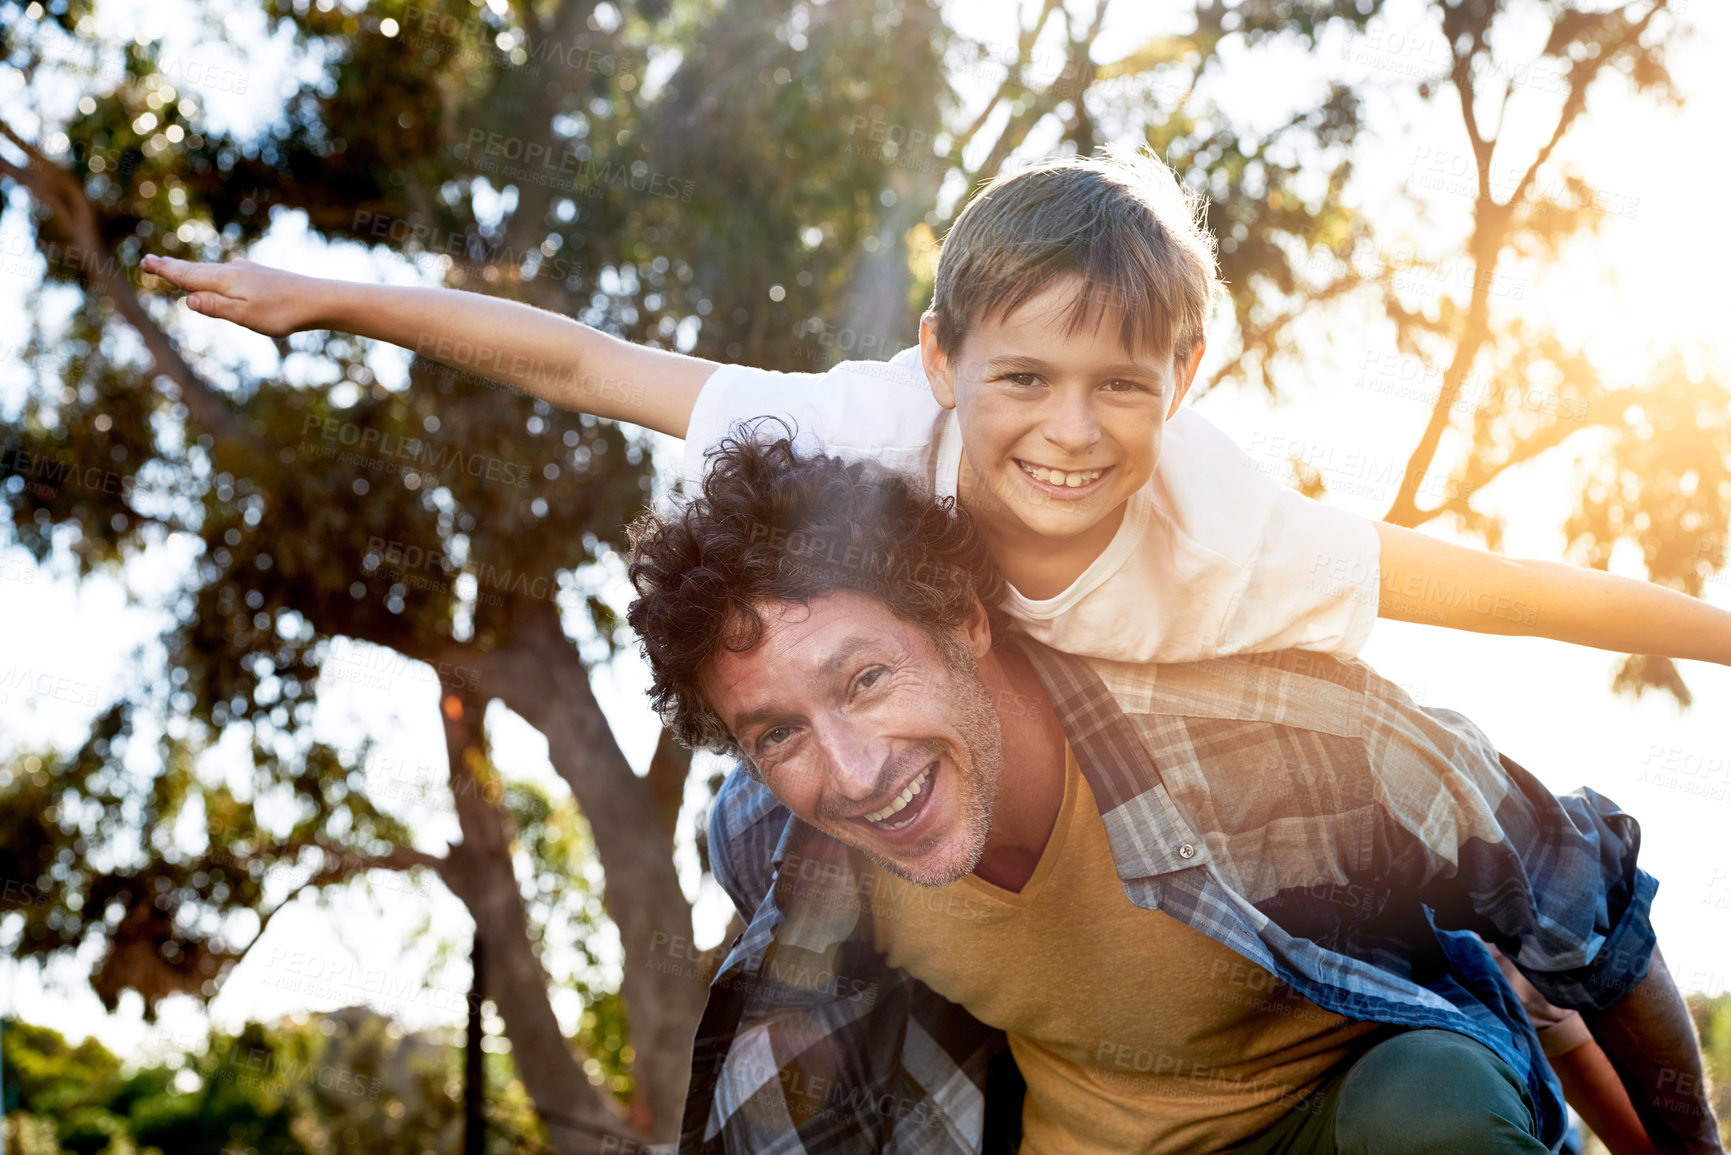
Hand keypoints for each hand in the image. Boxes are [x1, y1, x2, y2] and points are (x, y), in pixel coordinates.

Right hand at [141, 255, 321, 336]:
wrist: (318, 299)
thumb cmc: (282, 312)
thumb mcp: (246, 316)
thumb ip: (216, 307)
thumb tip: (188, 298)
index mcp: (225, 280)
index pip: (188, 276)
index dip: (166, 271)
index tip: (145, 263)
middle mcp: (233, 270)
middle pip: (196, 269)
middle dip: (173, 267)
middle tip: (151, 262)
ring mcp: (247, 271)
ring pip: (212, 270)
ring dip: (191, 269)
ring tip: (175, 268)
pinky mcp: (259, 276)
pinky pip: (226, 273)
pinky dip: (211, 274)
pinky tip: (216, 277)